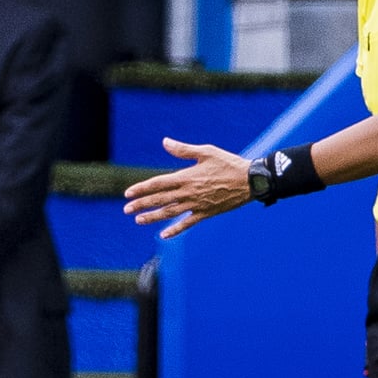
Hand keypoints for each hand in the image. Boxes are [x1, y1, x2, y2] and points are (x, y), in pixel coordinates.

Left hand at [121, 137, 251, 237]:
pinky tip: (163, 235)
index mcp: (186, 176)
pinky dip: (175, 230)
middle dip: (142, 204)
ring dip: (153, 217)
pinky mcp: (206, 213)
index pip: (158, 183)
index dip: (142, 188)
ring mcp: (197, 204)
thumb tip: (165, 142)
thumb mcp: (206, 152)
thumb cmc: (228, 163)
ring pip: (170, 213)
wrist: (251, 180)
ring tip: (138, 220)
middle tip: (126, 209)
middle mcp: (189, 192)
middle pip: (160, 199)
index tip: (128, 193)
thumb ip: (183, 150)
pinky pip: (187, 223)